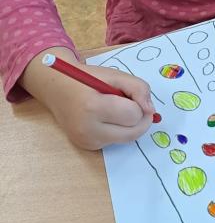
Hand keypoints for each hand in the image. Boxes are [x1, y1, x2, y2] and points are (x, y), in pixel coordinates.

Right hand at [24, 51, 154, 149]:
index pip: (134, 115)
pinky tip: (106, 118)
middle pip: (133, 133)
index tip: (129, 94)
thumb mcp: (115, 75)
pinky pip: (115, 141)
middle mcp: (88, 130)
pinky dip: (118, 130)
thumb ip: (138, 88)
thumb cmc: (87, 78)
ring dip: (129, 125)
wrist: (57, 88)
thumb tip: (150, 110)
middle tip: (130, 102)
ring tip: (115, 108)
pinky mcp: (87, 147)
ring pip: (127, 139)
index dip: (138, 104)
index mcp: (93, 107)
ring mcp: (86, 142)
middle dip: (139, 118)